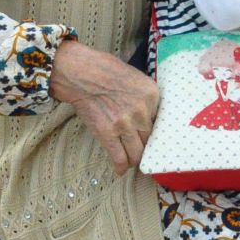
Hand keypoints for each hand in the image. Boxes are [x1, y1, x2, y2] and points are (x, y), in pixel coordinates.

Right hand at [49, 40, 159, 174]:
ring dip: (134, 158)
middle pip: (149, 138)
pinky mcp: (108, 134)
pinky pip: (119, 158)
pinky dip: (121, 167)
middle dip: (144, 145)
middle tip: (139, 148)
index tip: (148, 134)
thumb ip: (145, 97)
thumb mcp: (135, 77)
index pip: (159, 120)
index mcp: (152, 94)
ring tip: (131, 160)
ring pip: (137, 152)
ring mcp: (125, 124)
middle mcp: (142, 111)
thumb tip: (148, 114)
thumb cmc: (105, 69)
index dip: (152, 128)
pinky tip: (121, 170)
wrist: (80, 73)